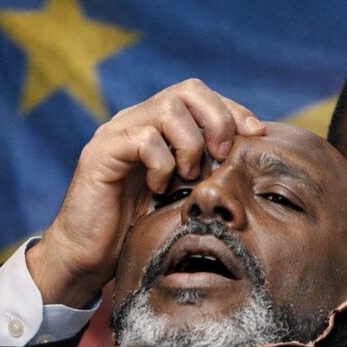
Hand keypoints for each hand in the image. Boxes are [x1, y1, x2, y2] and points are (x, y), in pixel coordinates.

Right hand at [27, 80, 264, 307]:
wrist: (90, 256)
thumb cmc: (138, 233)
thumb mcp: (183, 200)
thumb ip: (205, 175)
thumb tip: (249, 164)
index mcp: (159, 128)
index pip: (202, 97)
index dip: (233, 111)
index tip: (256, 136)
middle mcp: (137, 121)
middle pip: (189, 90)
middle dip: (217, 121)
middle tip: (221, 158)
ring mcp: (117, 133)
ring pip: (168, 109)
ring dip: (190, 145)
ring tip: (188, 177)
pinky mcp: (101, 152)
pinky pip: (144, 139)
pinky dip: (162, 165)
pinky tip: (158, 189)